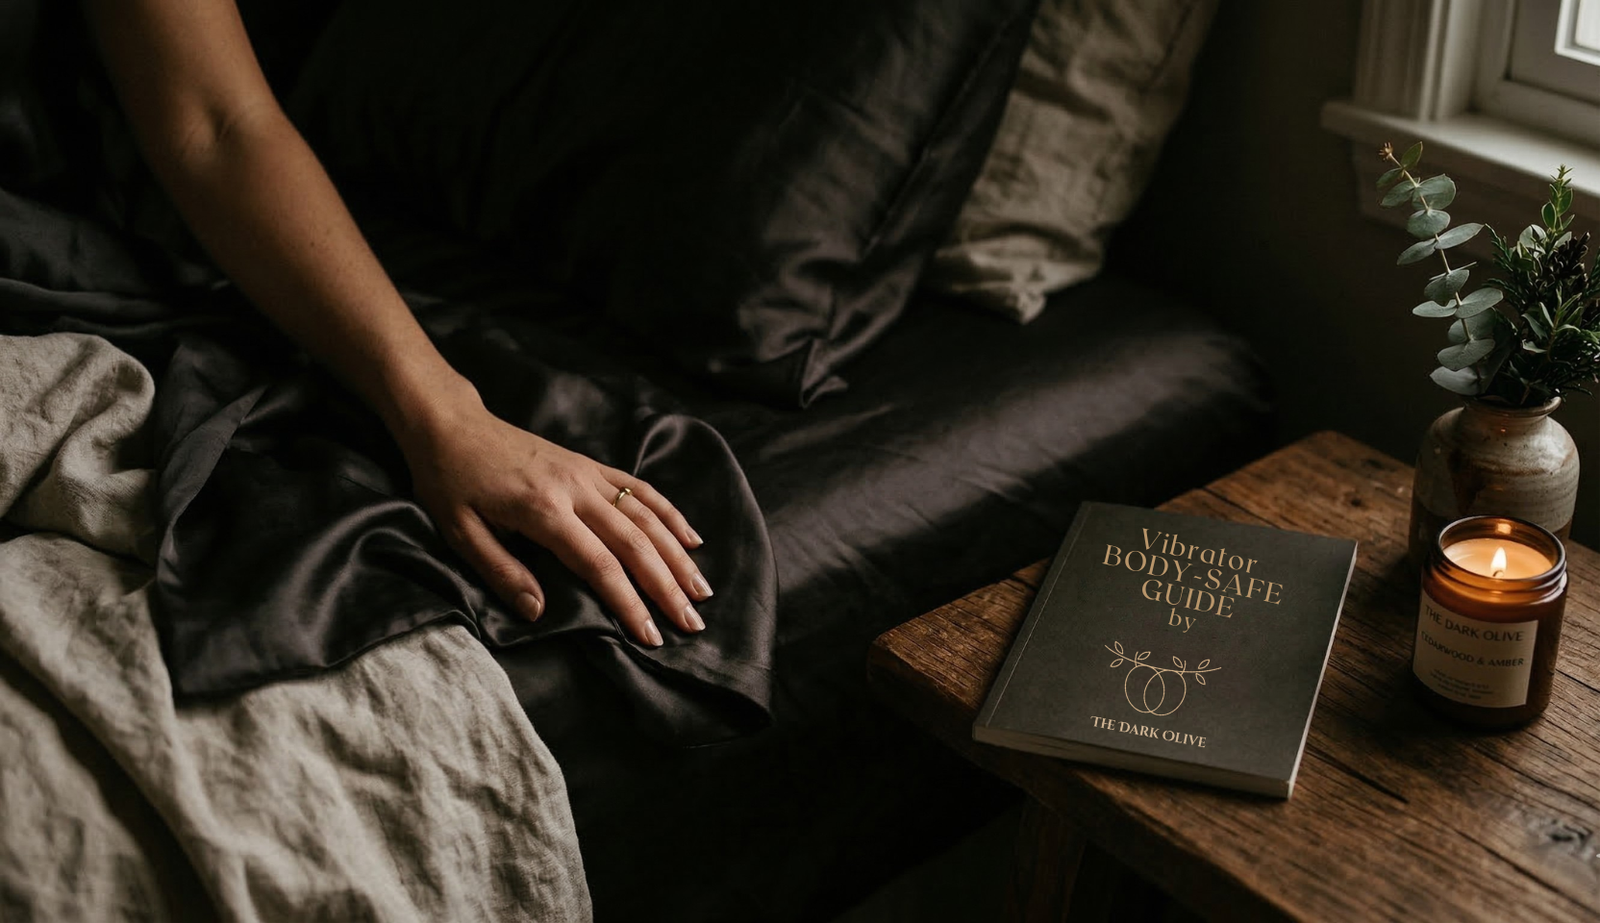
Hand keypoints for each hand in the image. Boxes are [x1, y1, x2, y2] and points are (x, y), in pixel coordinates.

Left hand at [392, 379, 709, 645]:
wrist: (450, 424)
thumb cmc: (449, 482)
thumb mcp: (459, 532)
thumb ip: (501, 572)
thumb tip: (538, 613)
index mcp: (542, 510)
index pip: (599, 564)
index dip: (629, 603)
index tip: (651, 636)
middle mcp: (575, 489)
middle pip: (634, 542)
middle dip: (667, 586)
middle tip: (691, 624)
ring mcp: (587, 473)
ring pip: (645, 516)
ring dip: (678, 555)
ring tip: (701, 591)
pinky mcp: (590, 464)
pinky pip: (639, 488)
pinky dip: (669, 514)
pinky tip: (691, 539)